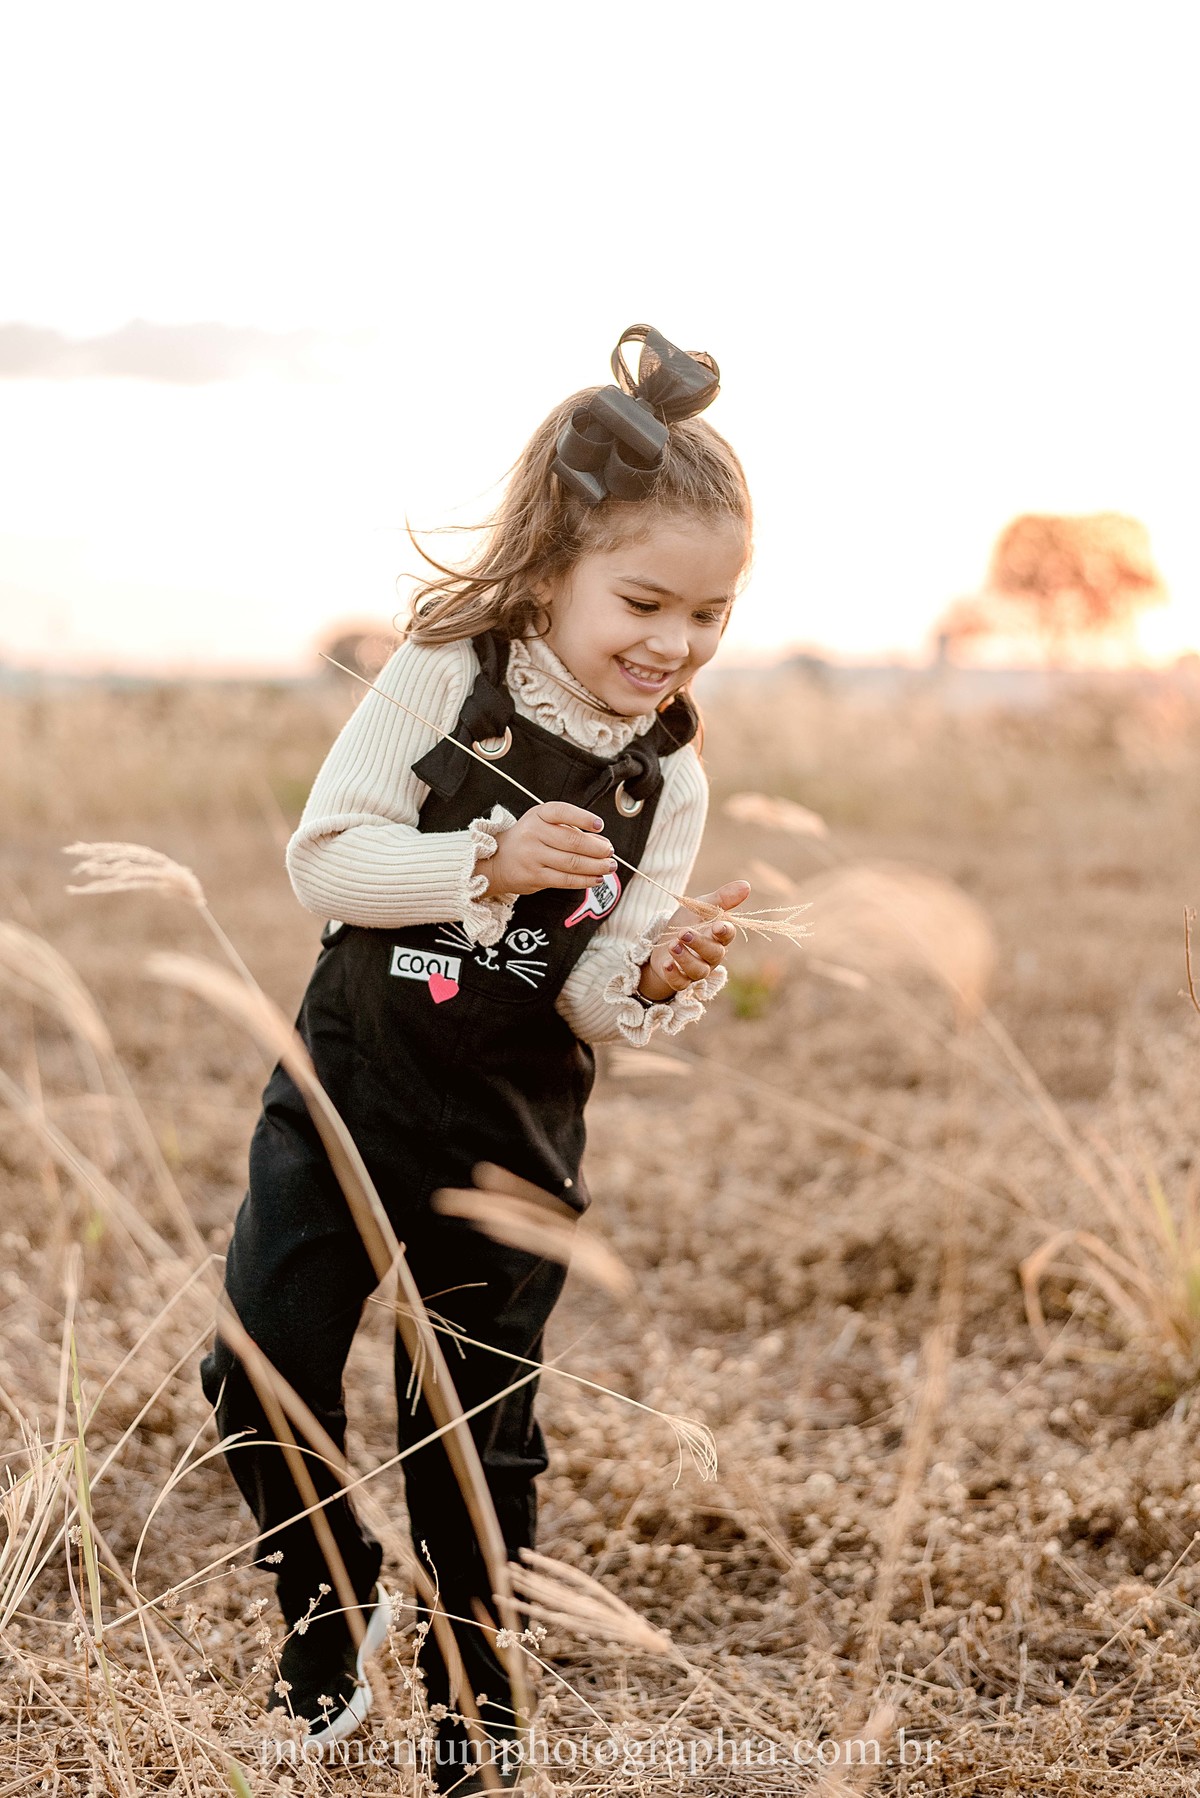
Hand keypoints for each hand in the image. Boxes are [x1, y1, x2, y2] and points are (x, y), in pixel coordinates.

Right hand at [481, 802, 616, 897]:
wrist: (497, 861)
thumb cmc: (527, 840)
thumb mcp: (544, 825)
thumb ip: (573, 830)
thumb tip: (603, 843)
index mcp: (538, 815)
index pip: (562, 813)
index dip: (583, 818)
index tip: (599, 825)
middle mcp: (533, 834)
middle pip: (572, 841)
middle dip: (597, 848)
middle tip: (610, 852)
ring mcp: (532, 856)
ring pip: (572, 863)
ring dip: (596, 866)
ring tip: (609, 866)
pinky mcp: (534, 876)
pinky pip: (565, 879)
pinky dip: (585, 880)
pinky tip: (596, 878)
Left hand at [637, 879, 751, 1002]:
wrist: (663, 942)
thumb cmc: (687, 923)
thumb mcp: (700, 907)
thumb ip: (722, 898)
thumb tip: (746, 885)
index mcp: (718, 936)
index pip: (728, 935)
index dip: (725, 932)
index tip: (718, 925)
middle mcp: (711, 955)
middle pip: (714, 954)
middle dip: (699, 944)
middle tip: (684, 933)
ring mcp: (696, 969)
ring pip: (699, 971)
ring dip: (685, 959)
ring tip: (672, 945)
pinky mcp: (680, 980)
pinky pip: (681, 983)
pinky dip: (674, 975)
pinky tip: (666, 964)